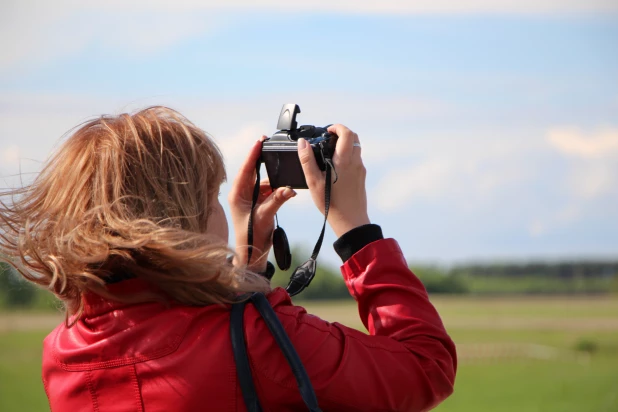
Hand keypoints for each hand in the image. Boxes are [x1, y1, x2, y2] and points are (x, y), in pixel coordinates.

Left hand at [229, 137, 296, 271]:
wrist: (251, 255)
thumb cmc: (250, 237)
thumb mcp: (264, 217)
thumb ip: (276, 201)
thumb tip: (289, 188)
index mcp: (238, 194)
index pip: (246, 169)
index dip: (253, 154)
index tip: (260, 141)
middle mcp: (242, 194)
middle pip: (254, 172)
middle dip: (264, 162)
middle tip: (271, 147)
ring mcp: (250, 199)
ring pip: (264, 182)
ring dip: (275, 181)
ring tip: (287, 178)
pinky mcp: (258, 204)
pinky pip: (269, 192)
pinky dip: (278, 190)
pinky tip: (288, 191)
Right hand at [298, 124, 369, 237]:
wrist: (350, 221)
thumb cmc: (331, 203)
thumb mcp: (314, 181)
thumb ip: (307, 160)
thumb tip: (302, 143)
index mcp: (344, 160)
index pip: (347, 133)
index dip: (337, 127)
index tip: (327, 131)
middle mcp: (355, 162)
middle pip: (354, 138)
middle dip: (341, 133)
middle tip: (328, 138)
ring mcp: (360, 170)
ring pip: (356, 149)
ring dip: (345, 145)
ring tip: (329, 153)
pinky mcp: (361, 177)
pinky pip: (356, 160)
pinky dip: (347, 156)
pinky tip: (335, 168)